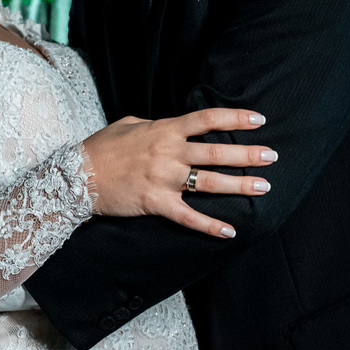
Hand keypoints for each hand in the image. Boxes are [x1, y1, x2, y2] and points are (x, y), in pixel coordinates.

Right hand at [80, 108, 275, 238]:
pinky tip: (230, 231)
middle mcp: (169, 152)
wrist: (77, 175)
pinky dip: (210, 226)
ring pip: (210, 183)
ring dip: (240, 186)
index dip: (235, 118)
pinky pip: (189, 217)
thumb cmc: (102, 148)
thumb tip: (170, 126)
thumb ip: (154, 124)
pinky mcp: (156, 203)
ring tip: (263, 187)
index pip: (207, 120)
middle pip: (217, 152)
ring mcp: (164, 178)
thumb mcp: (128, 124)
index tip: (259, 120)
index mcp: (164, 129)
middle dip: (248, 155)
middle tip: (272, 157)